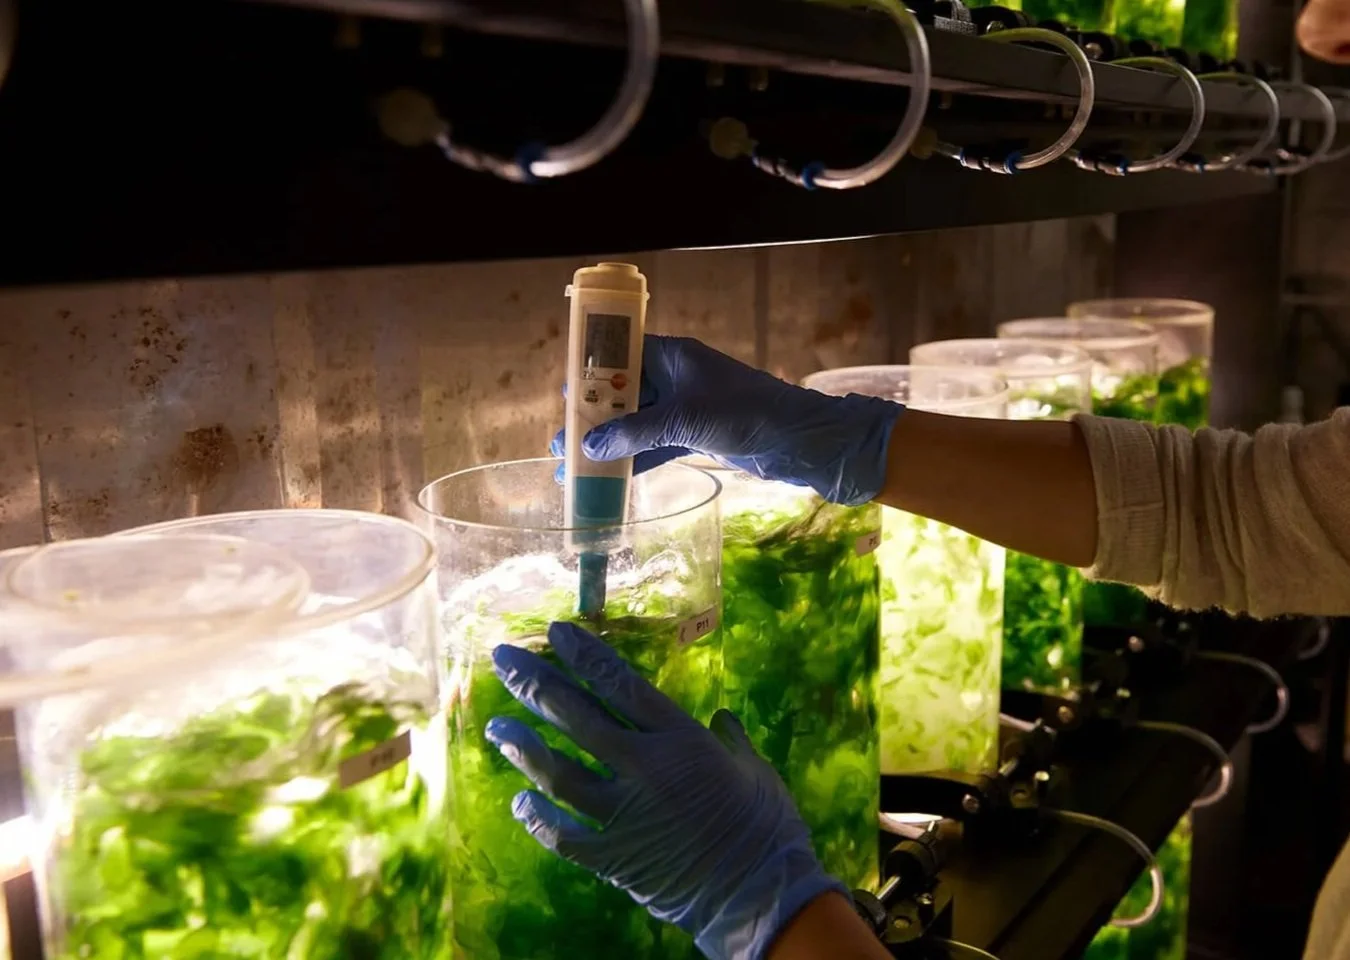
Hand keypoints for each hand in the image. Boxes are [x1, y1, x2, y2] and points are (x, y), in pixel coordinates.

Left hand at [486, 621, 845, 959]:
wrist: (761, 895)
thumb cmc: (769, 827)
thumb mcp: (755, 768)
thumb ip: (731, 740)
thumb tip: (721, 720)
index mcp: (681, 739)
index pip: (621, 684)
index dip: (585, 656)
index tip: (555, 632)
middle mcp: (645, 768)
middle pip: (578, 717)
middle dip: (536, 684)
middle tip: (503, 659)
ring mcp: (624, 814)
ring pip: (559, 772)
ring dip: (524, 746)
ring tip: (497, 726)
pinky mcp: (613, 858)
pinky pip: (562, 835)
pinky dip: (537, 817)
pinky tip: (519, 800)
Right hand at [549, 335, 903, 505]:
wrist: (798, 439)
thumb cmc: (745, 413)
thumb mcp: (684, 419)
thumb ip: (635, 431)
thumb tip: (590, 446)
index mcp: (674, 355)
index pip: (621, 354)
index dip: (591, 373)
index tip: (564, 396)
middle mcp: (677, 377)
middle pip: (624, 393)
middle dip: (593, 418)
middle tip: (562, 443)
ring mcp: (687, 407)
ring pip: (638, 423)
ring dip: (609, 445)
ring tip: (574, 468)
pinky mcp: (697, 435)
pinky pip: (655, 445)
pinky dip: (634, 460)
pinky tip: (610, 479)